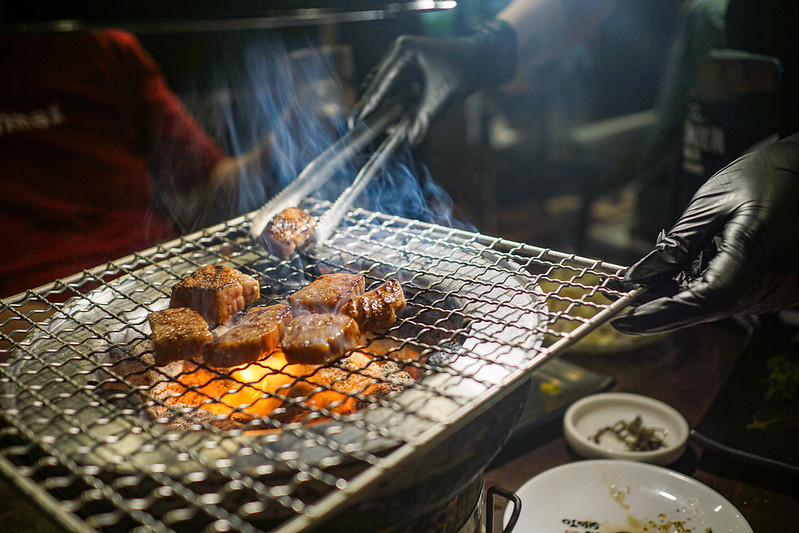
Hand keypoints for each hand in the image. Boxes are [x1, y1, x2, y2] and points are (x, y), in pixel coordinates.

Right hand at [349, 20, 516, 145]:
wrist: (480, 58)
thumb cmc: (463, 71)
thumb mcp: (441, 98)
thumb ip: (423, 120)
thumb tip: (410, 141)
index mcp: (403, 53)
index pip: (380, 84)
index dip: (368, 105)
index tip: (355, 122)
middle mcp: (398, 52)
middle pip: (378, 85)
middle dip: (377, 109)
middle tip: (365, 130)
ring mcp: (401, 58)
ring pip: (385, 88)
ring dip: (388, 107)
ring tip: (389, 127)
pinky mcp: (407, 66)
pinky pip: (394, 87)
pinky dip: (398, 102)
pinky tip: (405, 116)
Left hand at [612, 133, 798, 334]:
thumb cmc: (768, 175)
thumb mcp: (712, 203)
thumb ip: (676, 244)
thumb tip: (638, 278)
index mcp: (756, 257)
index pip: (703, 302)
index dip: (661, 315)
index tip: (623, 320)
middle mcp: (772, 283)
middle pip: (706, 308)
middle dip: (660, 307)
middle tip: (618, 303)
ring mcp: (778, 288)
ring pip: (716, 304)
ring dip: (675, 297)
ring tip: (634, 288)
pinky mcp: (777, 285)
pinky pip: (730, 293)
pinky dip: (697, 287)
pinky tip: (669, 277)